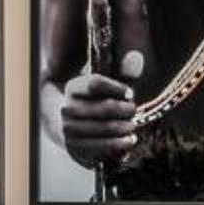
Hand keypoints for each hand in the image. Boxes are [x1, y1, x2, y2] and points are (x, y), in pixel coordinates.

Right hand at [60, 52, 143, 167]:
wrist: (65, 125)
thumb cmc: (94, 103)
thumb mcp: (105, 86)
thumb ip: (123, 72)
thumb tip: (138, 57)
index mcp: (74, 88)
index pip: (95, 83)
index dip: (117, 88)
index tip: (130, 93)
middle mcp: (67, 108)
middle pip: (104, 107)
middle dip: (125, 110)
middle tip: (134, 111)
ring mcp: (69, 128)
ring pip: (103, 127)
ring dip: (123, 128)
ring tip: (133, 126)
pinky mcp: (74, 147)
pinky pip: (100, 145)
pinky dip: (117, 144)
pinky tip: (129, 140)